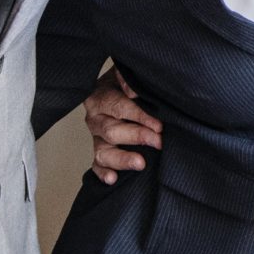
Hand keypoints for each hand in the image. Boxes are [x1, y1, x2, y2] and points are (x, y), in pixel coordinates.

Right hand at [86, 67, 162, 182]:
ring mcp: (97, 137)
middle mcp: (95, 118)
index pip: (118, 107)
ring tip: (140, 163)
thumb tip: (132, 91)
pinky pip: (97, 165)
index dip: (139, 116)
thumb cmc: (127, 83)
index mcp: (100, 97)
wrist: (122, 89)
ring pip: (103, 152)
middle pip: (111, 131)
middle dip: (136, 137)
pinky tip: (113, 179)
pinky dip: (103, 173)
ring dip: (121, 159)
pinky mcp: (101, 151)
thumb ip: (127, 78)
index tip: (158, 125)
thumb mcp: (127, 74)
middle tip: (157, 141)